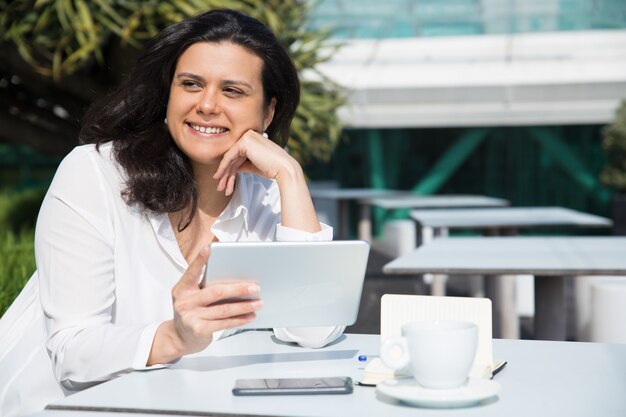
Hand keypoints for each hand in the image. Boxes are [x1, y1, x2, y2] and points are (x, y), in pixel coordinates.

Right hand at [149, 246, 261, 363]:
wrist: (180, 338)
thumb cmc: (192, 311)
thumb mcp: (192, 296)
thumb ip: (205, 286)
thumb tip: (234, 276)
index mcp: (182, 289)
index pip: (192, 272)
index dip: (200, 260)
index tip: (210, 247)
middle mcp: (184, 301)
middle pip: (216, 292)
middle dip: (238, 289)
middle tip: (255, 287)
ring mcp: (191, 317)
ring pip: (224, 309)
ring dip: (244, 306)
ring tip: (259, 302)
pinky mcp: (199, 330)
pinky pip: (224, 323)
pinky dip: (239, 319)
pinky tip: (250, 315)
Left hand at [213, 130, 298, 195]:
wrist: (284, 169)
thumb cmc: (273, 169)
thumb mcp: (254, 166)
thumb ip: (243, 165)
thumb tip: (232, 169)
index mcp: (254, 139)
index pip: (238, 155)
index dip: (230, 170)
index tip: (225, 183)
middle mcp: (249, 135)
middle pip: (233, 157)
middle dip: (226, 174)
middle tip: (221, 187)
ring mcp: (246, 137)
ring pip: (230, 158)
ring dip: (224, 174)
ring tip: (220, 188)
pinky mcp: (244, 142)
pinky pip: (229, 156)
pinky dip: (223, 168)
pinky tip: (219, 177)